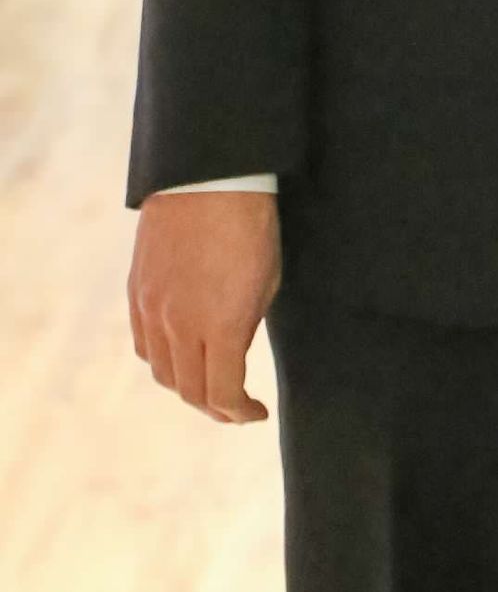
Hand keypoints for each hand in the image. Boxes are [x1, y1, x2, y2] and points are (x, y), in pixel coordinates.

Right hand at [128, 191, 281, 424]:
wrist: (209, 178)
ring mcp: (152, 310)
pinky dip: (162, 360)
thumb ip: (245, 328)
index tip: (256, 413)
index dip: (241, 413)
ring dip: (186, 387)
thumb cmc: (251, 226)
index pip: (223, 394)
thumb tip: (231, 354)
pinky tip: (181, 355)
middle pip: (189, 391)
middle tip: (234, 408)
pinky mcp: (137, 293)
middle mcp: (179, 326)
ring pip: (162, 372)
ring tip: (208, 384)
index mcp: (220, 327)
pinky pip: (144, 345)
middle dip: (215, 408)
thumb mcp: (266, 283)